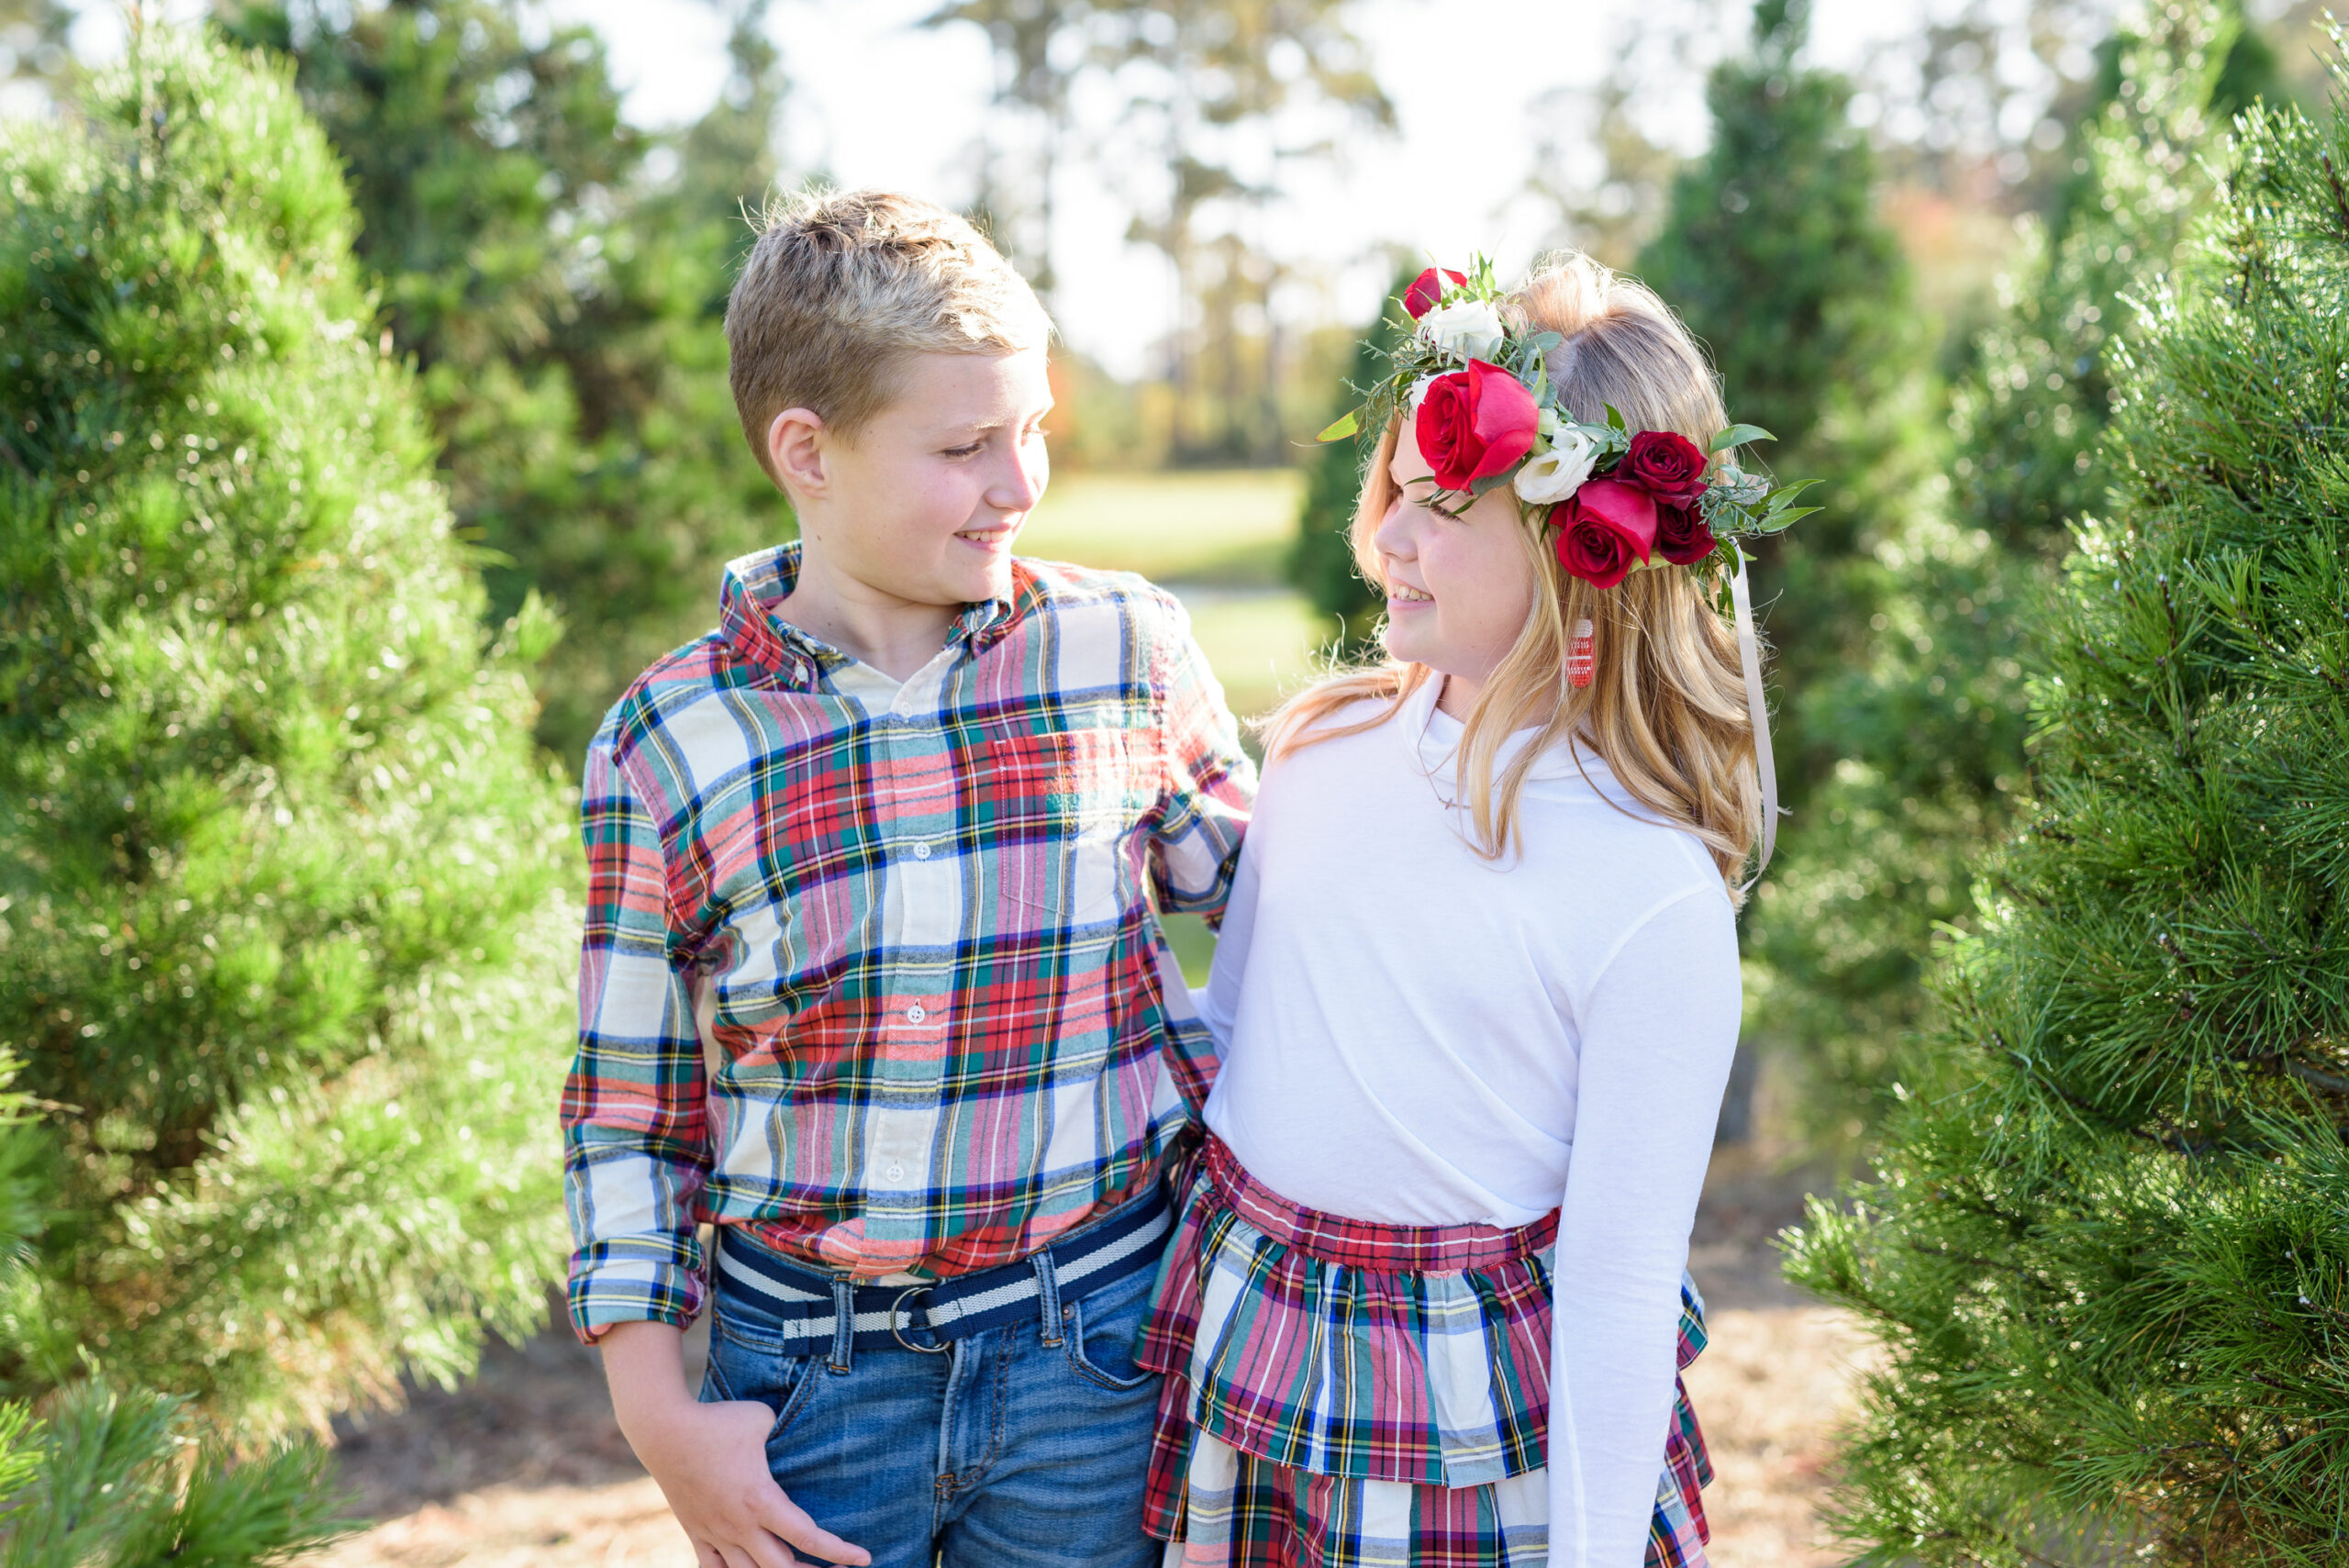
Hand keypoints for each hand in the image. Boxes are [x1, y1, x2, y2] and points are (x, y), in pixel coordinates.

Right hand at [600, 1320, 870, 1567]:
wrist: (664, 1430)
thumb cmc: (718, 1421)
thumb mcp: (763, 1419)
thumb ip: (785, 1434)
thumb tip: (800, 1434)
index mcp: (761, 1499)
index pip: (808, 1537)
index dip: (839, 1552)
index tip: (864, 1559)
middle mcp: (740, 1525)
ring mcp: (715, 1532)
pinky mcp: (696, 1532)